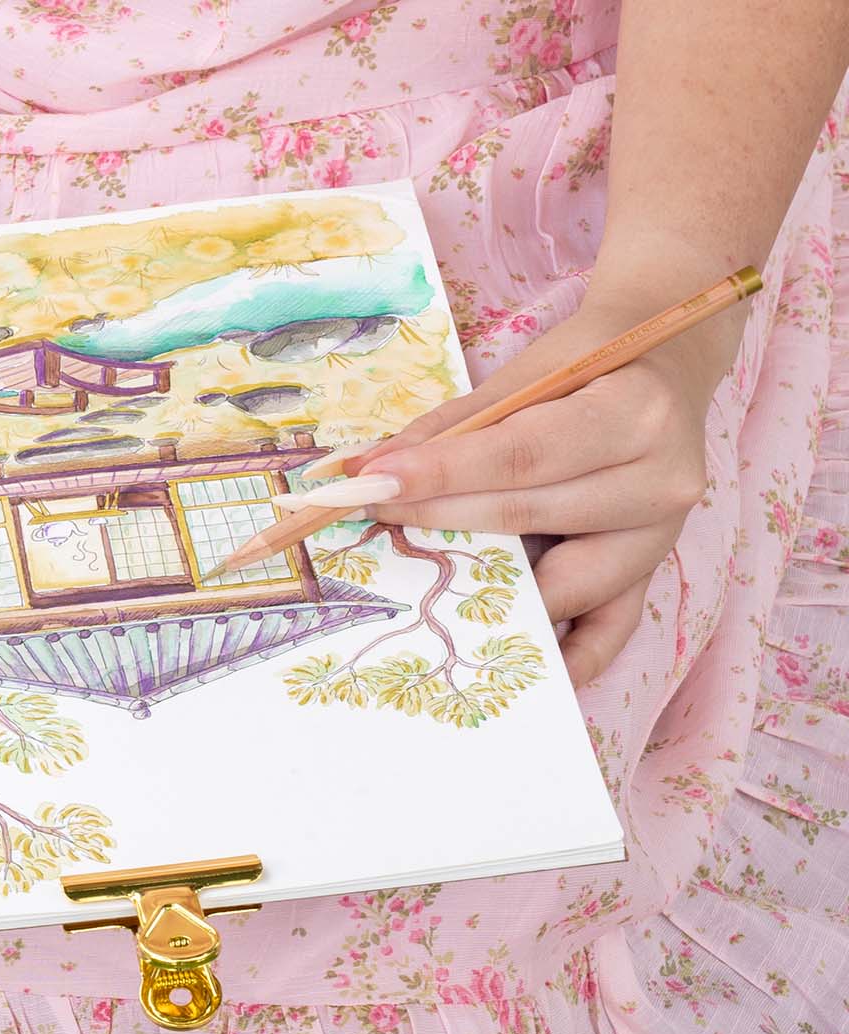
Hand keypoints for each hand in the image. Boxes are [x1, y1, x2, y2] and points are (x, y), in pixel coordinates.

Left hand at [328, 289, 739, 685]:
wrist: (668, 367)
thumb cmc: (591, 367)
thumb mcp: (526, 377)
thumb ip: (451, 428)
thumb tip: (368, 472)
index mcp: (636, 413)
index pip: (521, 455)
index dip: (440, 473)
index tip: (373, 482)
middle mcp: (660, 481)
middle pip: (528, 517)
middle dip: (438, 519)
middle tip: (372, 515)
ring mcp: (659, 538)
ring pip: (557, 582)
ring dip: (478, 585)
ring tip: (413, 576)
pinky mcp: (650, 575)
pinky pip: (606, 634)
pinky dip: (561, 660)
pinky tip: (508, 665)